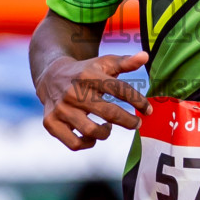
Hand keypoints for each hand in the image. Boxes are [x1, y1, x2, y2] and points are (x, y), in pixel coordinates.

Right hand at [35, 51, 150, 150]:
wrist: (50, 76)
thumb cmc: (85, 72)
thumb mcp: (103, 63)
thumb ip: (125, 62)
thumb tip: (145, 56)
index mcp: (88, 75)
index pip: (119, 89)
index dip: (138, 101)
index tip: (148, 110)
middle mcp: (73, 92)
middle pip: (108, 113)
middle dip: (128, 121)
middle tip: (137, 123)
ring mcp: (61, 109)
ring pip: (91, 131)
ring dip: (106, 133)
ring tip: (109, 127)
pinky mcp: (51, 123)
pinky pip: (73, 143)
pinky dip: (87, 143)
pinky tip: (92, 135)